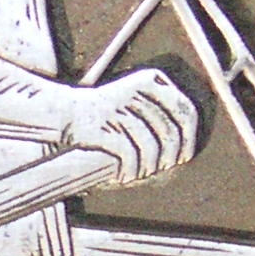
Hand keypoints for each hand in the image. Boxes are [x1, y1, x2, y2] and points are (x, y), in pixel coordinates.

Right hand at [57, 69, 198, 183]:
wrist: (65, 111)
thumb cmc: (104, 111)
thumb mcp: (135, 97)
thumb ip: (160, 113)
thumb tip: (186, 146)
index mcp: (150, 80)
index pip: (185, 111)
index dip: (189, 138)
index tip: (185, 155)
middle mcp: (138, 91)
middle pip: (170, 133)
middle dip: (170, 157)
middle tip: (163, 169)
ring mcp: (121, 108)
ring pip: (152, 147)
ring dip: (148, 167)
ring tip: (141, 173)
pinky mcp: (106, 126)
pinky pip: (130, 155)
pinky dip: (130, 170)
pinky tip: (125, 175)